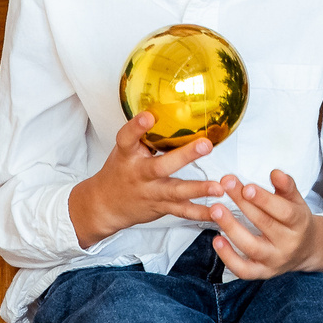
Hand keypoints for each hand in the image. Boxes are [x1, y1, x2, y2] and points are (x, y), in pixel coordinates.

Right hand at [68, 114, 228, 247]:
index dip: (136, 127)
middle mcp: (139, 174)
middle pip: (160, 166)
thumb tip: (170, 109)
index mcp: (127, 156)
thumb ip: (144, 135)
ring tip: (217, 187)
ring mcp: (151, 193)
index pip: (127, 139)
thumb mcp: (125, 150)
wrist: (105, 206)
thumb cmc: (119, 172)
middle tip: (205, 145)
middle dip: (184, 156)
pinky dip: (200, 213)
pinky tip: (216, 211)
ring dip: (198, 189)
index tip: (149, 116)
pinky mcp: (161, 207)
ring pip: (176, 192)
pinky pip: (182, 211)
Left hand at [208, 170, 322, 279]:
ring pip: (252, 247)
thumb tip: (275, 173)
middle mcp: (288, 244)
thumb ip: (286, 186)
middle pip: (265, 224)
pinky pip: (243, 270)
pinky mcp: (262, 273)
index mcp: (299, 223)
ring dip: (232, 228)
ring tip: (216, 210)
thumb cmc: (296, 220)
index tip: (247, 186)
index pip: (284, 211)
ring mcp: (275, 261)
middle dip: (243, 204)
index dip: (265, 200)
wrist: (306, 250)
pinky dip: (228, 257)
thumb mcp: (296, 201)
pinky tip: (216, 240)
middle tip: (226, 185)